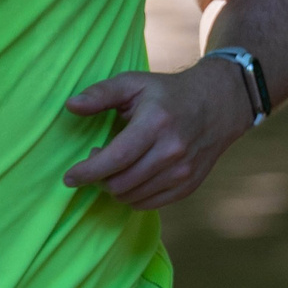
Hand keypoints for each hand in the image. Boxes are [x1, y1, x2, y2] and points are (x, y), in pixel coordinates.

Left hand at [61, 59, 250, 209]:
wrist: (217, 106)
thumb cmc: (167, 93)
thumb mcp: (133, 83)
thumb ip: (100, 94)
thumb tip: (70, 106)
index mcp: (156, 123)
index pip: (116, 158)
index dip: (89, 171)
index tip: (69, 177)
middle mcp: (172, 150)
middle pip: (122, 183)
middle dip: (99, 179)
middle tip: (96, 162)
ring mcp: (183, 171)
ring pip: (133, 197)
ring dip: (115, 188)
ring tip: (115, 167)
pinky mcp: (188, 186)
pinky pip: (149, 204)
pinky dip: (132, 196)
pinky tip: (131, 177)